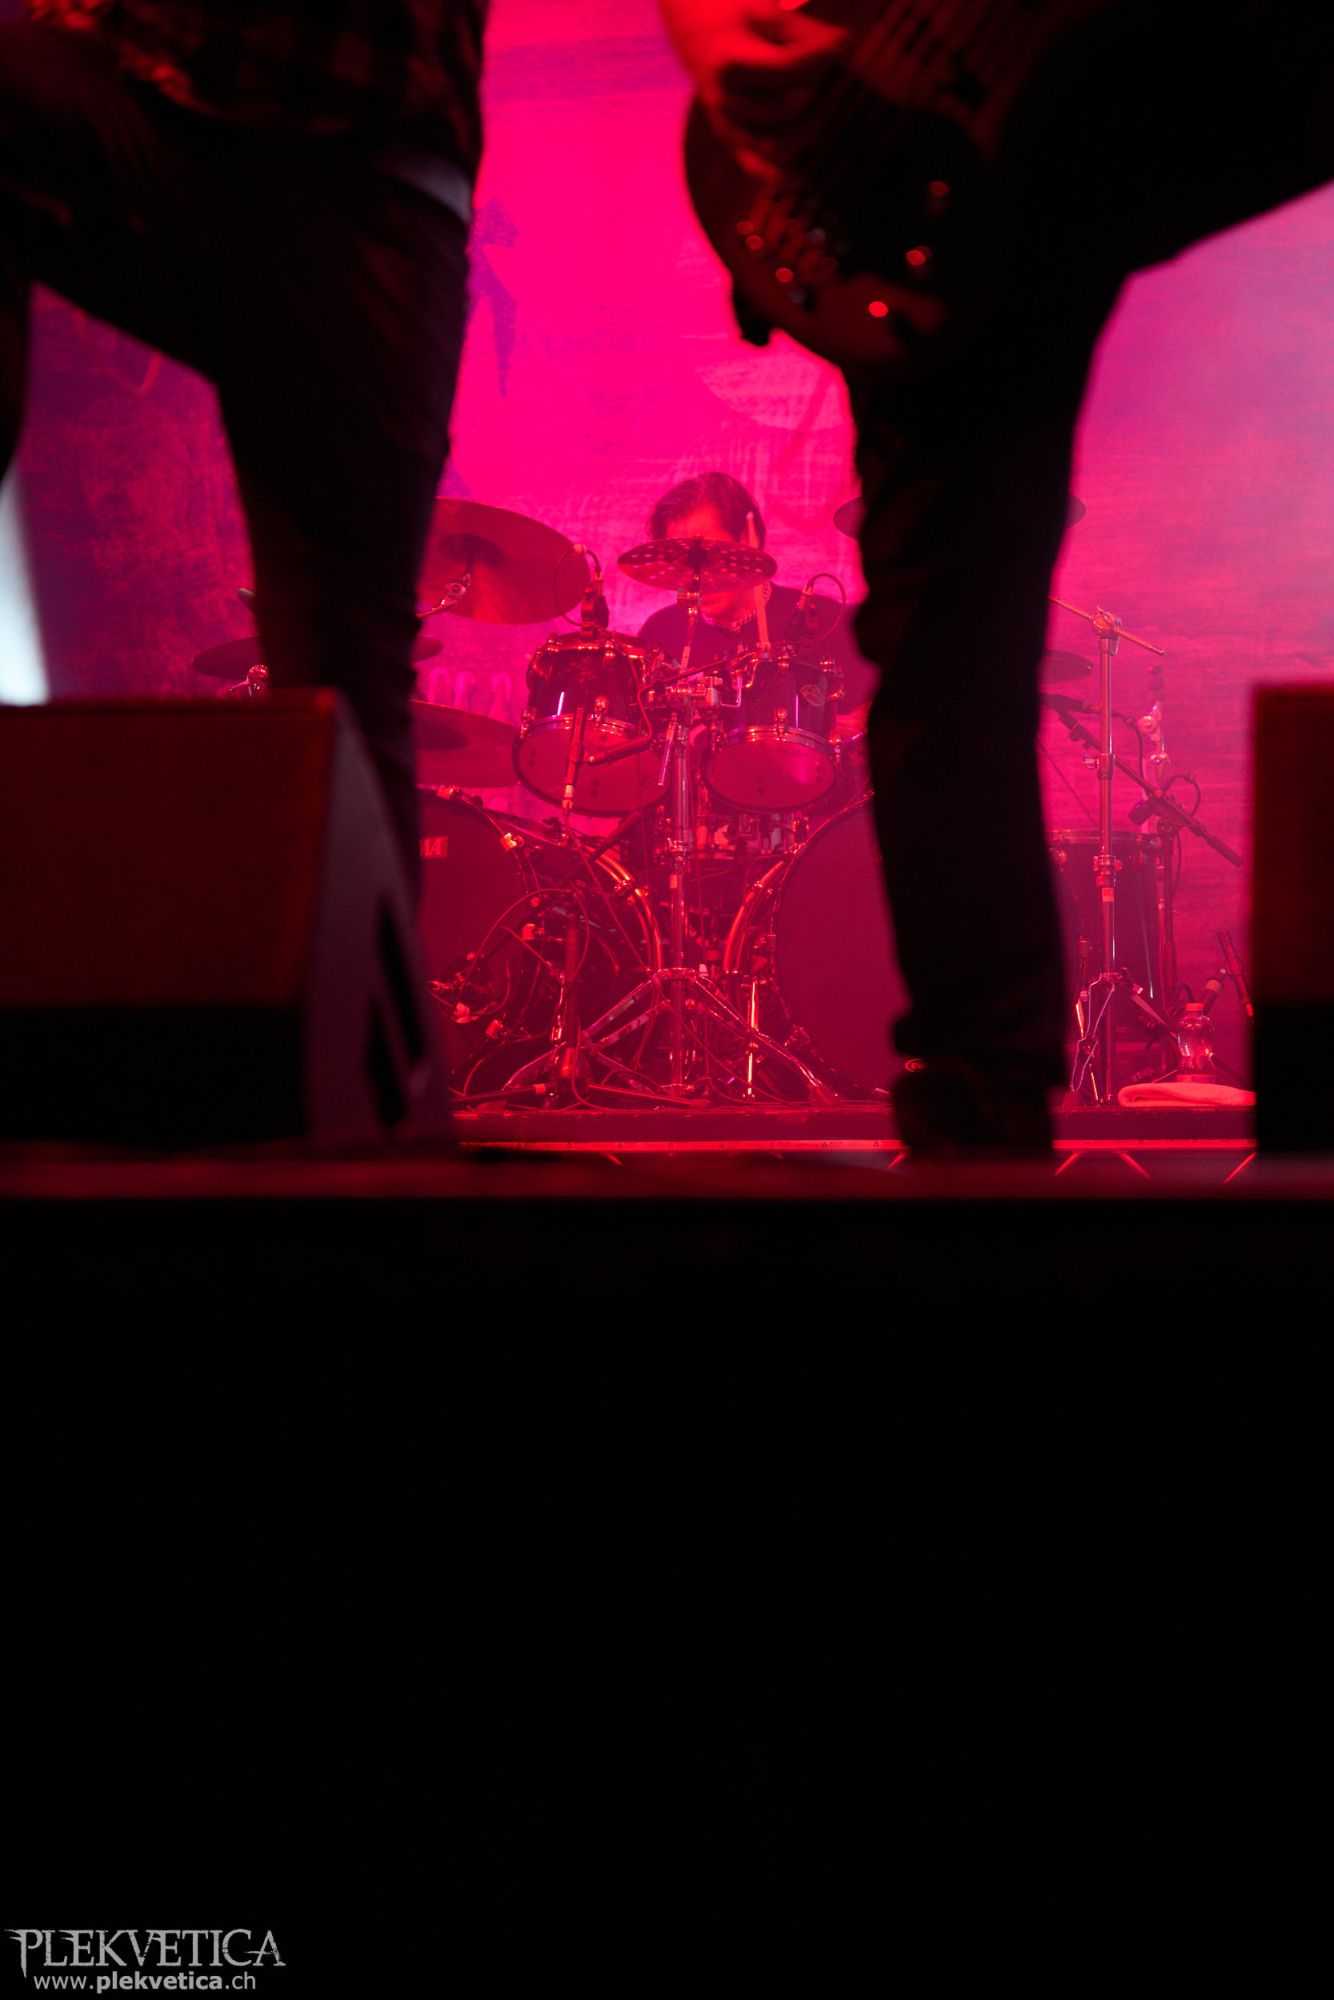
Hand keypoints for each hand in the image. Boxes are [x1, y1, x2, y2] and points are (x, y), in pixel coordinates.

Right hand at [660, 1, 846, 174]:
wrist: (703, 39)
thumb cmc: (746, 25)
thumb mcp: (771, 17)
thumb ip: (805, 34)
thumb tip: (844, 46)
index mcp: (729, 62)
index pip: (785, 69)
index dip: (820, 57)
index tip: (844, 42)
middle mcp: (724, 101)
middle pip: (788, 109)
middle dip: (821, 91)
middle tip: (838, 74)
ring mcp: (727, 127)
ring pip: (779, 145)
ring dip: (812, 129)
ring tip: (832, 109)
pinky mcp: (733, 144)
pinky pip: (756, 169)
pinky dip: (780, 177)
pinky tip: (803, 180)